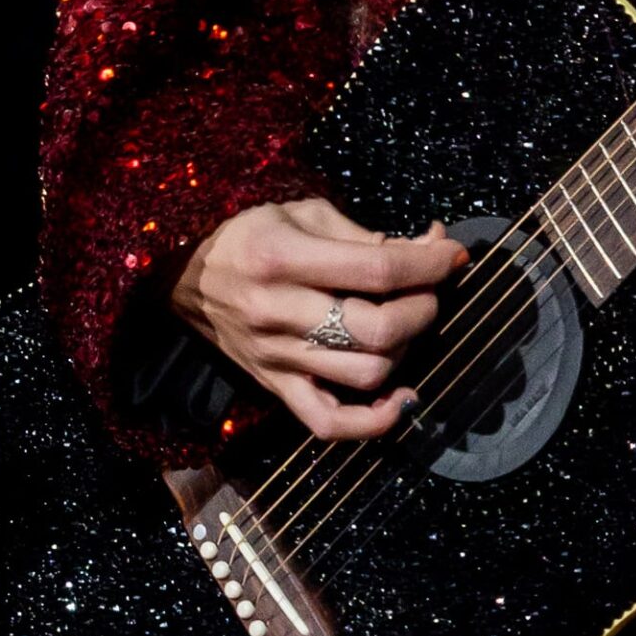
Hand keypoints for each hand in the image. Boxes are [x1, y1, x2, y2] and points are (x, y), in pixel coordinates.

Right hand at [169, 198, 464, 440]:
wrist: (182, 274)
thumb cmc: (249, 234)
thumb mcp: (301, 212)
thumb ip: (362, 235)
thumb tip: (427, 248)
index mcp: (284, 258)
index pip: (378, 269)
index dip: (429, 263)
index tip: (453, 254)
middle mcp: (279, 312)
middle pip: (379, 328)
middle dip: (424, 307)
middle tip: (430, 288)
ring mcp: (277, 357)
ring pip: (367, 373)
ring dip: (407, 350)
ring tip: (407, 323)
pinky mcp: (275, 387)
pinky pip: (328, 423)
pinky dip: (373, 422)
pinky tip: (401, 399)